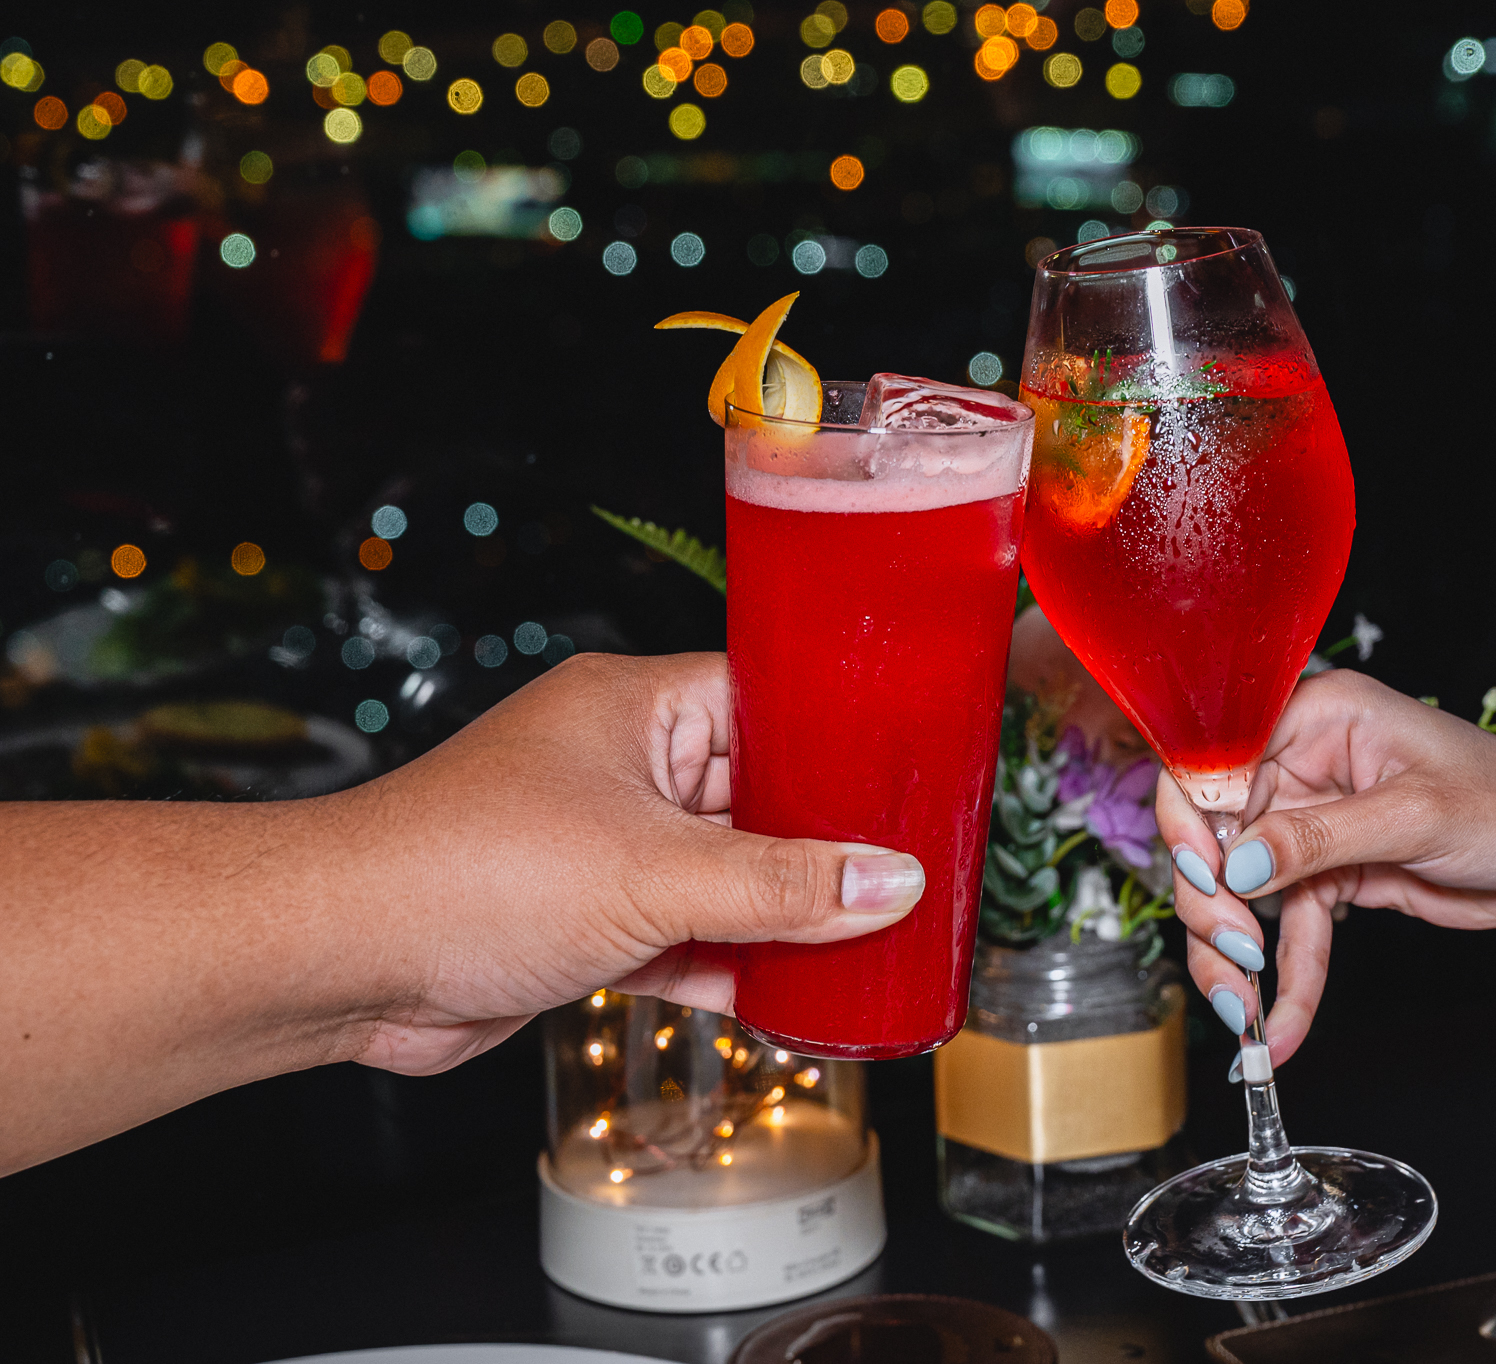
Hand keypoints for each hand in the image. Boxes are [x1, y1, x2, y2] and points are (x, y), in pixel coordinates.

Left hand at [342, 652, 924, 1074]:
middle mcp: (617, 766)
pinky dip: (725, 965)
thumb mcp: (655, 873)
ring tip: (869, 942)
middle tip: (907, 873)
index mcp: (634, 708)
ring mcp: (598, 845)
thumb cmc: (465, 872)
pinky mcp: (581, 919)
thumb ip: (781, 883)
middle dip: (820, 844)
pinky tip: (785, 999)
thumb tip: (888, 882)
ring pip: (719, 875)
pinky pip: (680, 934)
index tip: (910, 770)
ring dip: (776, 916)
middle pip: (753, 796)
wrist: (340, 961)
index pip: (765, 697)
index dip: (837, 734)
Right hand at [1158, 669, 1495, 1066]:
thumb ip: (1321, 837)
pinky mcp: (1331, 876)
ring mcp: (1313, 824)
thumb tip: (1239, 864)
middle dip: (1213, 905)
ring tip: (1244, 1015)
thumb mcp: (1417, 815)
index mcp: (1318, 716)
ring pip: (1239, 892)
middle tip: (1235, 958)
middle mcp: (1304, 764)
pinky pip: (1288, 931)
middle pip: (1215, 835)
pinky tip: (1279, 1029)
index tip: (1205, 881)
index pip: (1216, 760)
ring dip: (1234, 957)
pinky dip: (1285, 983)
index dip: (1193, 821)